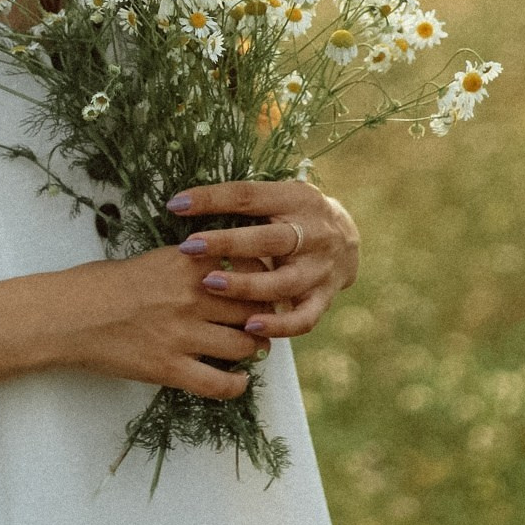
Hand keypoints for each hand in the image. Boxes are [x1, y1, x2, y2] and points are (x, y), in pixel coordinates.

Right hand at [53, 240, 272, 400]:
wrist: (68, 315)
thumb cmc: (101, 284)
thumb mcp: (152, 260)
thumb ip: (189, 267)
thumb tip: (222, 275)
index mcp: (188, 262)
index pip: (250, 266)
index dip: (265, 277)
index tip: (266, 285)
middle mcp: (192, 296)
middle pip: (254, 307)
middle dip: (264, 315)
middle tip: (263, 321)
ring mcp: (183, 334)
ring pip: (244, 345)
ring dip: (254, 350)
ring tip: (251, 350)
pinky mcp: (170, 368)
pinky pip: (219, 384)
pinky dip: (236, 386)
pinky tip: (238, 382)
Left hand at [167, 178, 359, 340]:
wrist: (347, 240)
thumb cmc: (293, 216)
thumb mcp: (277, 197)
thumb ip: (242, 202)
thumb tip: (184, 202)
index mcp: (296, 199)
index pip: (250, 196)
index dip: (212, 199)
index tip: (176, 205)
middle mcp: (313, 233)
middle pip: (269, 239)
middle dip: (227, 243)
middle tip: (189, 248)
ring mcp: (320, 268)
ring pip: (283, 282)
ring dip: (246, 286)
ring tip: (210, 285)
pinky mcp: (324, 298)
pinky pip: (303, 318)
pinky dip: (278, 325)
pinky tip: (249, 328)